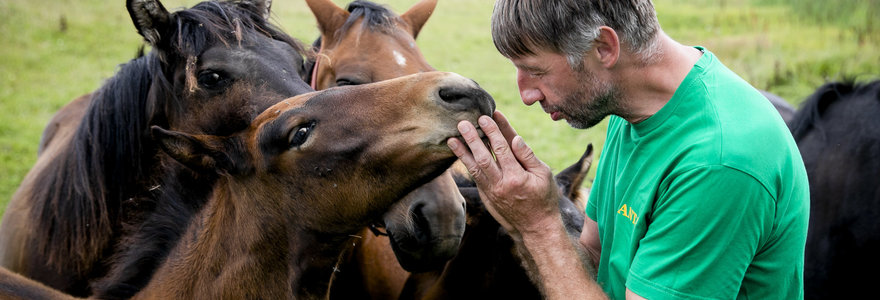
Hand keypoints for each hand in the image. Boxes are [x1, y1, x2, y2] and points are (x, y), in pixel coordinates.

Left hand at [447, 111, 561, 236]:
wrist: (536, 227)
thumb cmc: (544, 198)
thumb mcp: (544, 175)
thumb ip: (528, 156)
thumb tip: (515, 138)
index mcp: (517, 177)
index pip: (503, 148)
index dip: (494, 130)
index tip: (487, 116)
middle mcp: (501, 184)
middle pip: (483, 157)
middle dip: (472, 138)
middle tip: (463, 123)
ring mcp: (492, 192)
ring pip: (474, 168)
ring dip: (462, 152)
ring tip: (452, 138)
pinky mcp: (487, 197)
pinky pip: (475, 177)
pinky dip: (466, 164)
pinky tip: (460, 154)